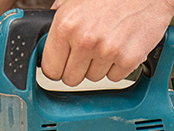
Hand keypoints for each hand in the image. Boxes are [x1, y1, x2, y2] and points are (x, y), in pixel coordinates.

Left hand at [42, 0, 173, 85]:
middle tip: (89, 53)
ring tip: (108, 43)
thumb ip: (59, 17)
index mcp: (66, 24)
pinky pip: (114, 78)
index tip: (64, 63)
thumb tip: (45, 39)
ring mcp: (107, 51)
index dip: (57, 67)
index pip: (50, 69)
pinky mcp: (128, 59)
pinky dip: (118, 67)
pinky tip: (121, 47)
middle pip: (70, 79)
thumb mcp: (77, 0)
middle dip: (78, 69)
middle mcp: (85, 39)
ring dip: (99, 66)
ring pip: (93, 78)